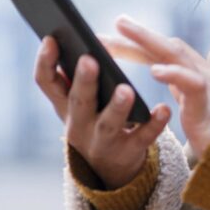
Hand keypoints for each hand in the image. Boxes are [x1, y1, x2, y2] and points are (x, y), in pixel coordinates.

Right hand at [33, 35, 170, 188]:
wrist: (108, 171)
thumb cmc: (92, 121)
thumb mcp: (76, 104)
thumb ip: (73, 78)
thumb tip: (72, 39)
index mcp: (64, 106)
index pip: (45, 82)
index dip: (45, 61)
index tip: (51, 38)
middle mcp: (79, 125)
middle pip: (79, 102)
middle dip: (83, 81)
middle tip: (89, 59)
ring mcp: (103, 141)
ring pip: (108, 124)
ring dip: (117, 106)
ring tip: (126, 90)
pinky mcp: (129, 152)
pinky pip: (142, 138)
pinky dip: (154, 124)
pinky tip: (164, 109)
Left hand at [100, 15, 209, 158]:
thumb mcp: (196, 105)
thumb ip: (182, 87)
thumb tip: (163, 69)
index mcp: (202, 74)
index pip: (169, 50)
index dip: (143, 41)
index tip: (118, 34)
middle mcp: (207, 74)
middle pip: (170, 46)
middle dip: (140, 34)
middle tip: (117, 21)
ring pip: (178, 55)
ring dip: (148, 40)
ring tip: (125, 31)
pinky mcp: (209, 109)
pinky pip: (193, 84)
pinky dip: (174, 74)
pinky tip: (155, 71)